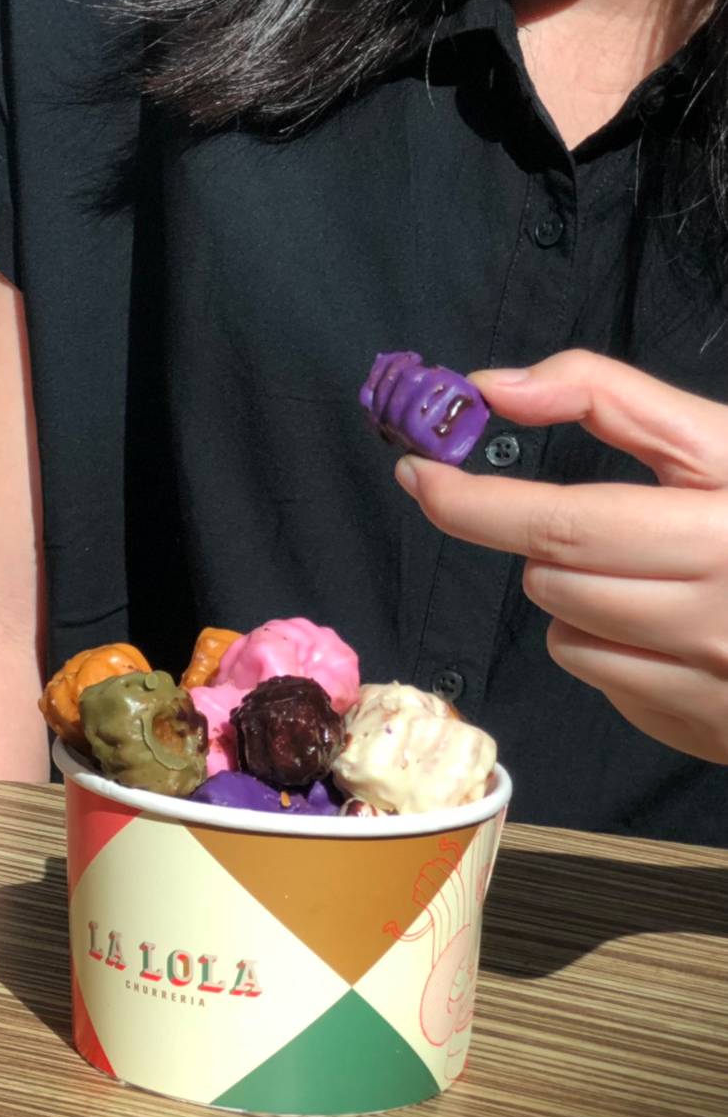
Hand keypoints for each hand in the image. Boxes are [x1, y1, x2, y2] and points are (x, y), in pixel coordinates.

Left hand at [395, 350, 727, 764]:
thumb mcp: (724, 443)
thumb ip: (611, 398)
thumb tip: (497, 385)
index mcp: (727, 529)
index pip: (564, 522)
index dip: (472, 501)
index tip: (419, 472)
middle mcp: (721, 613)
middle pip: (555, 577)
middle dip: (550, 543)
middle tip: (605, 524)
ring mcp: (714, 684)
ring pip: (568, 633)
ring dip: (585, 598)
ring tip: (662, 576)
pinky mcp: (704, 730)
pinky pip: (606, 681)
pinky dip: (619, 649)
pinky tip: (681, 629)